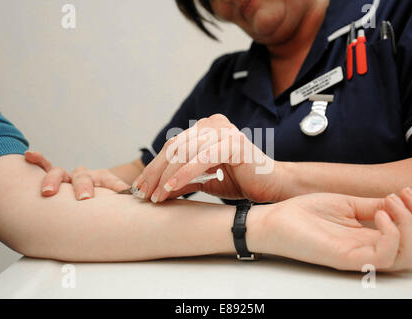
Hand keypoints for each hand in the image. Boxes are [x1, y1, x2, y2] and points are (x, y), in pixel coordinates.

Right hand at [24, 151, 129, 199]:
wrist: (91, 190)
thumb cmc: (101, 199)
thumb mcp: (113, 200)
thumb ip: (123, 202)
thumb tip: (139, 206)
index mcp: (102, 179)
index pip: (109, 180)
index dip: (117, 186)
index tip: (124, 193)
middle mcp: (84, 176)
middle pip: (83, 178)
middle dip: (84, 187)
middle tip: (85, 198)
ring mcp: (67, 176)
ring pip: (59, 173)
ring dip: (54, 181)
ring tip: (48, 192)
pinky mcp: (53, 176)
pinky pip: (44, 166)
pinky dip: (38, 160)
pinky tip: (29, 156)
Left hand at [131, 114, 277, 202]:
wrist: (272, 185)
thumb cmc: (240, 180)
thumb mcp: (203, 180)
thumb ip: (181, 181)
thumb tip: (154, 191)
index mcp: (205, 128)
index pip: (172, 146)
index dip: (153, 167)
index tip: (140, 187)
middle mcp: (213, 124)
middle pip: (174, 147)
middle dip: (155, 173)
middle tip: (143, 194)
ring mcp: (224, 131)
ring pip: (185, 152)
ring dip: (166, 176)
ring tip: (156, 196)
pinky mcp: (234, 143)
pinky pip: (202, 158)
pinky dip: (184, 174)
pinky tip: (171, 188)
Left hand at [260, 188, 411, 270]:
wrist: (275, 219)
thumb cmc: (305, 212)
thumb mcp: (346, 203)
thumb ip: (372, 205)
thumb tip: (399, 201)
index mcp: (370, 237)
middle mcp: (369, 249)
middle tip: (407, 196)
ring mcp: (359, 256)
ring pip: (409, 257)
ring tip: (392, 202)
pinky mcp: (346, 258)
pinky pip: (385, 256)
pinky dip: (392, 232)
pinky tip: (378, 213)